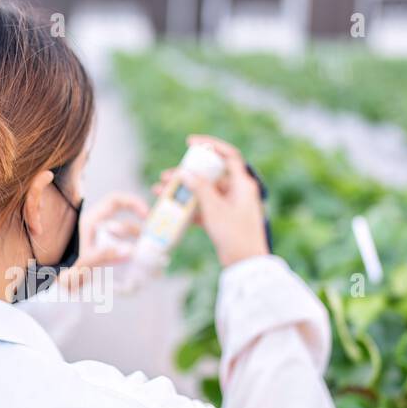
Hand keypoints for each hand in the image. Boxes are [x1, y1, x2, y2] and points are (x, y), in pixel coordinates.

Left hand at [56, 192, 147, 294]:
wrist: (51, 288)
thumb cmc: (63, 273)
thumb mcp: (83, 264)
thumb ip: (104, 255)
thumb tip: (130, 250)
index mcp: (90, 222)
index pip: (115, 201)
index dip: (133, 203)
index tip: (147, 215)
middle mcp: (95, 228)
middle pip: (123, 221)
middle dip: (138, 231)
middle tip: (150, 243)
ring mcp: (98, 241)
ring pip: (122, 237)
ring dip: (135, 245)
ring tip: (146, 257)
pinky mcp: (99, 255)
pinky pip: (118, 250)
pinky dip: (128, 255)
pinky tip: (136, 266)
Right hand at [176, 134, 268, 267]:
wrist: (245, 264)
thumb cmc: (235, 234)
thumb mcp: (215, 209)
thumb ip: (199, 188)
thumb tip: (185, 173)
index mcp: (242, 184)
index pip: (228, 156)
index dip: (210, 146)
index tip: (191, 143)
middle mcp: (237, 192)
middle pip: (211, 175)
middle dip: (187, 174)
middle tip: (167, 176)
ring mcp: (230, 206)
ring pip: (204, 193)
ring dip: (184, 192)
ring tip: (161, 192)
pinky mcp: (223, 220)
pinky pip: (204, 208)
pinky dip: (189, 208)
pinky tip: (171, 210)